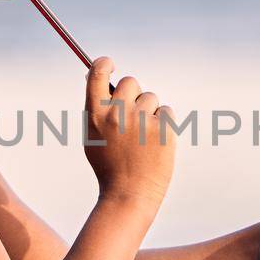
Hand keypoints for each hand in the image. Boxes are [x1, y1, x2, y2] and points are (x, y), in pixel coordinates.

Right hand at [83, 56, 176, 208]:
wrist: (128, 195)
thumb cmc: (109, 167)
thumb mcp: (93, 137)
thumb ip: (96, 109)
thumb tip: (99, 77)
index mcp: (95, 114)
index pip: (98, 73)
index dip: (104, 64)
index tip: (109, 64)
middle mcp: (117, 113)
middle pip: (131, 82)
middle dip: (133, 94)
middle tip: (132, 116)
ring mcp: (140, 120)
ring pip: (151, 98)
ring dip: (149, 112)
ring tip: (143, 138)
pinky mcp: (162, 128)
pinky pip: (166, 112)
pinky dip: (163, 124)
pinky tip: (155, 143)